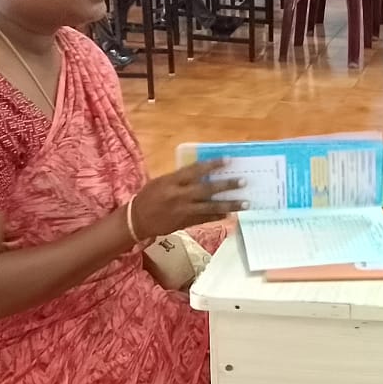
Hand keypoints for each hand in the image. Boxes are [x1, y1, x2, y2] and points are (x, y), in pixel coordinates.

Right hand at [129, 160, 247, 239]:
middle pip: (207, 190)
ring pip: (211, 207)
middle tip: (243, 182)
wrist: (137, 220)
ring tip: (245, 203)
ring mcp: (184, 211)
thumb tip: (204, 173)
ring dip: (229, 205)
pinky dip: (219, 216)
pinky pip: (206, 219)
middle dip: (227, 186)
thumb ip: (182, 178)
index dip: (213, 165)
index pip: (196, 170)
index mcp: (172, 181)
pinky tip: (230, 214)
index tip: (229, 160)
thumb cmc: (149, 196)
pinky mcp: (186, 223)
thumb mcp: (163, 182)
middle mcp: (180, 196)